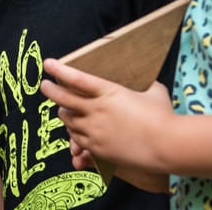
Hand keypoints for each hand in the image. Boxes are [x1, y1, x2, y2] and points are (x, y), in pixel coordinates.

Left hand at [39, 58, 175, 171]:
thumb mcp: (154, 93)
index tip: (48, 64)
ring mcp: (95, 130)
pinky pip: (77, 140)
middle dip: (50, 90)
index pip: (76, 78)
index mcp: (108, 92)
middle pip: (63, 99)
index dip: (59, 70)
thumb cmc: (163, 117)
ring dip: (64, 113)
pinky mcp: (97, 148)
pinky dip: (74, 133)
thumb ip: (146, 87)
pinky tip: (75, 131)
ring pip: (68, 120)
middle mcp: (96, 110)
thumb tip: (150, 85)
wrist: (167, 146)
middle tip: (44, 85)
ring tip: (64, 109)